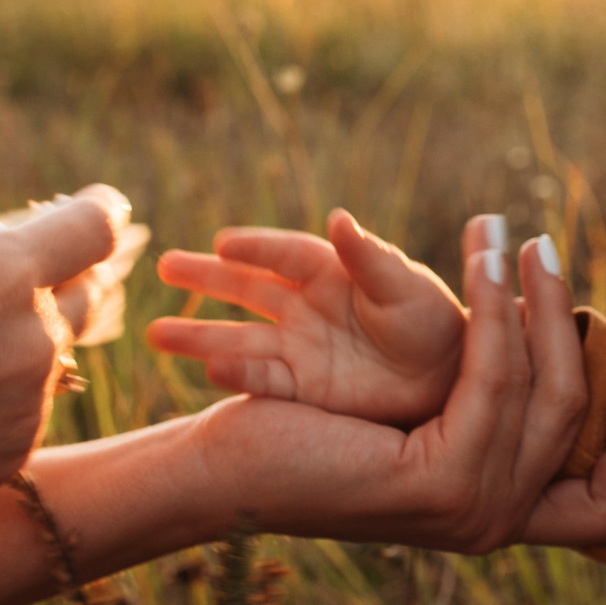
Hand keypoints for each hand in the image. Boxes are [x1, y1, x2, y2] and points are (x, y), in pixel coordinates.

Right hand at [0, 187, 127, 568]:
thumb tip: (2, 261)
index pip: (93, 230)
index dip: (97, 211)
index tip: (97, 207)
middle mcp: (28, 342)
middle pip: (83, 294)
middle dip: (56, 277)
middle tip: (6, 277)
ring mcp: (24, 407)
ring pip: (50, 355)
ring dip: (17, 340)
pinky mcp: (9, 458)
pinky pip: (22, 407)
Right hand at [147, 209, 474, 423]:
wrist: (451, 384)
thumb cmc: (436, 325)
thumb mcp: (406, 289)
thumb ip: (371, 258)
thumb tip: (338, 216)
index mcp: (333, 272)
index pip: (283, 253)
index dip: (254, 246)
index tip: (222, 242)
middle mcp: (308, 307)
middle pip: (247, 287)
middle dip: (207, 278)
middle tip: (164, 266)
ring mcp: (302, 347)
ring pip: (241, 337)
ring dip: (201, 335)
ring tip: (154, 335)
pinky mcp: (305, 388)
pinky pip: (263, 378)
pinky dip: (238, 375)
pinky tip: (207, 372)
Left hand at [192, 227, 605, 550]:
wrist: (229, 469)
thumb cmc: (313, 440)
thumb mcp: (423, 428)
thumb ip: (486, 415)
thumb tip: (550, 363)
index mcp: (499, 517)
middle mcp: (496, 524)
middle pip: (576, 416)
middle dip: (567, 321)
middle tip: (544, 248)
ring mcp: (475, 511)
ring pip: (542, 389)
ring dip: (532, 299)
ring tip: (511, 237)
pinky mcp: (443, 484)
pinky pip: (495, 380)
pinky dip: (499, 314)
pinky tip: (488, 267)